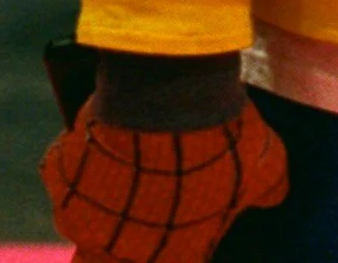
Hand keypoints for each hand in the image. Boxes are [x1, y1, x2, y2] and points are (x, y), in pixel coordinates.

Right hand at [42, 102, 287, 262]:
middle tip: (139, 211)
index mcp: (171, 260)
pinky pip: (61, 177)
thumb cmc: (221, 138)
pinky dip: (72, 163)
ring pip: (82, 222)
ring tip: (118, 169)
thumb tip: (276, 195)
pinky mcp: (61, 176)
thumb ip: (268, 189)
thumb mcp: (264, 165)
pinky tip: (91, 141)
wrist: (168, 92)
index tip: (174, 230)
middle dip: (117, 248)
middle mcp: (118, 250)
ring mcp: (83, 214)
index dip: (174, 249)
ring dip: (95, 202)